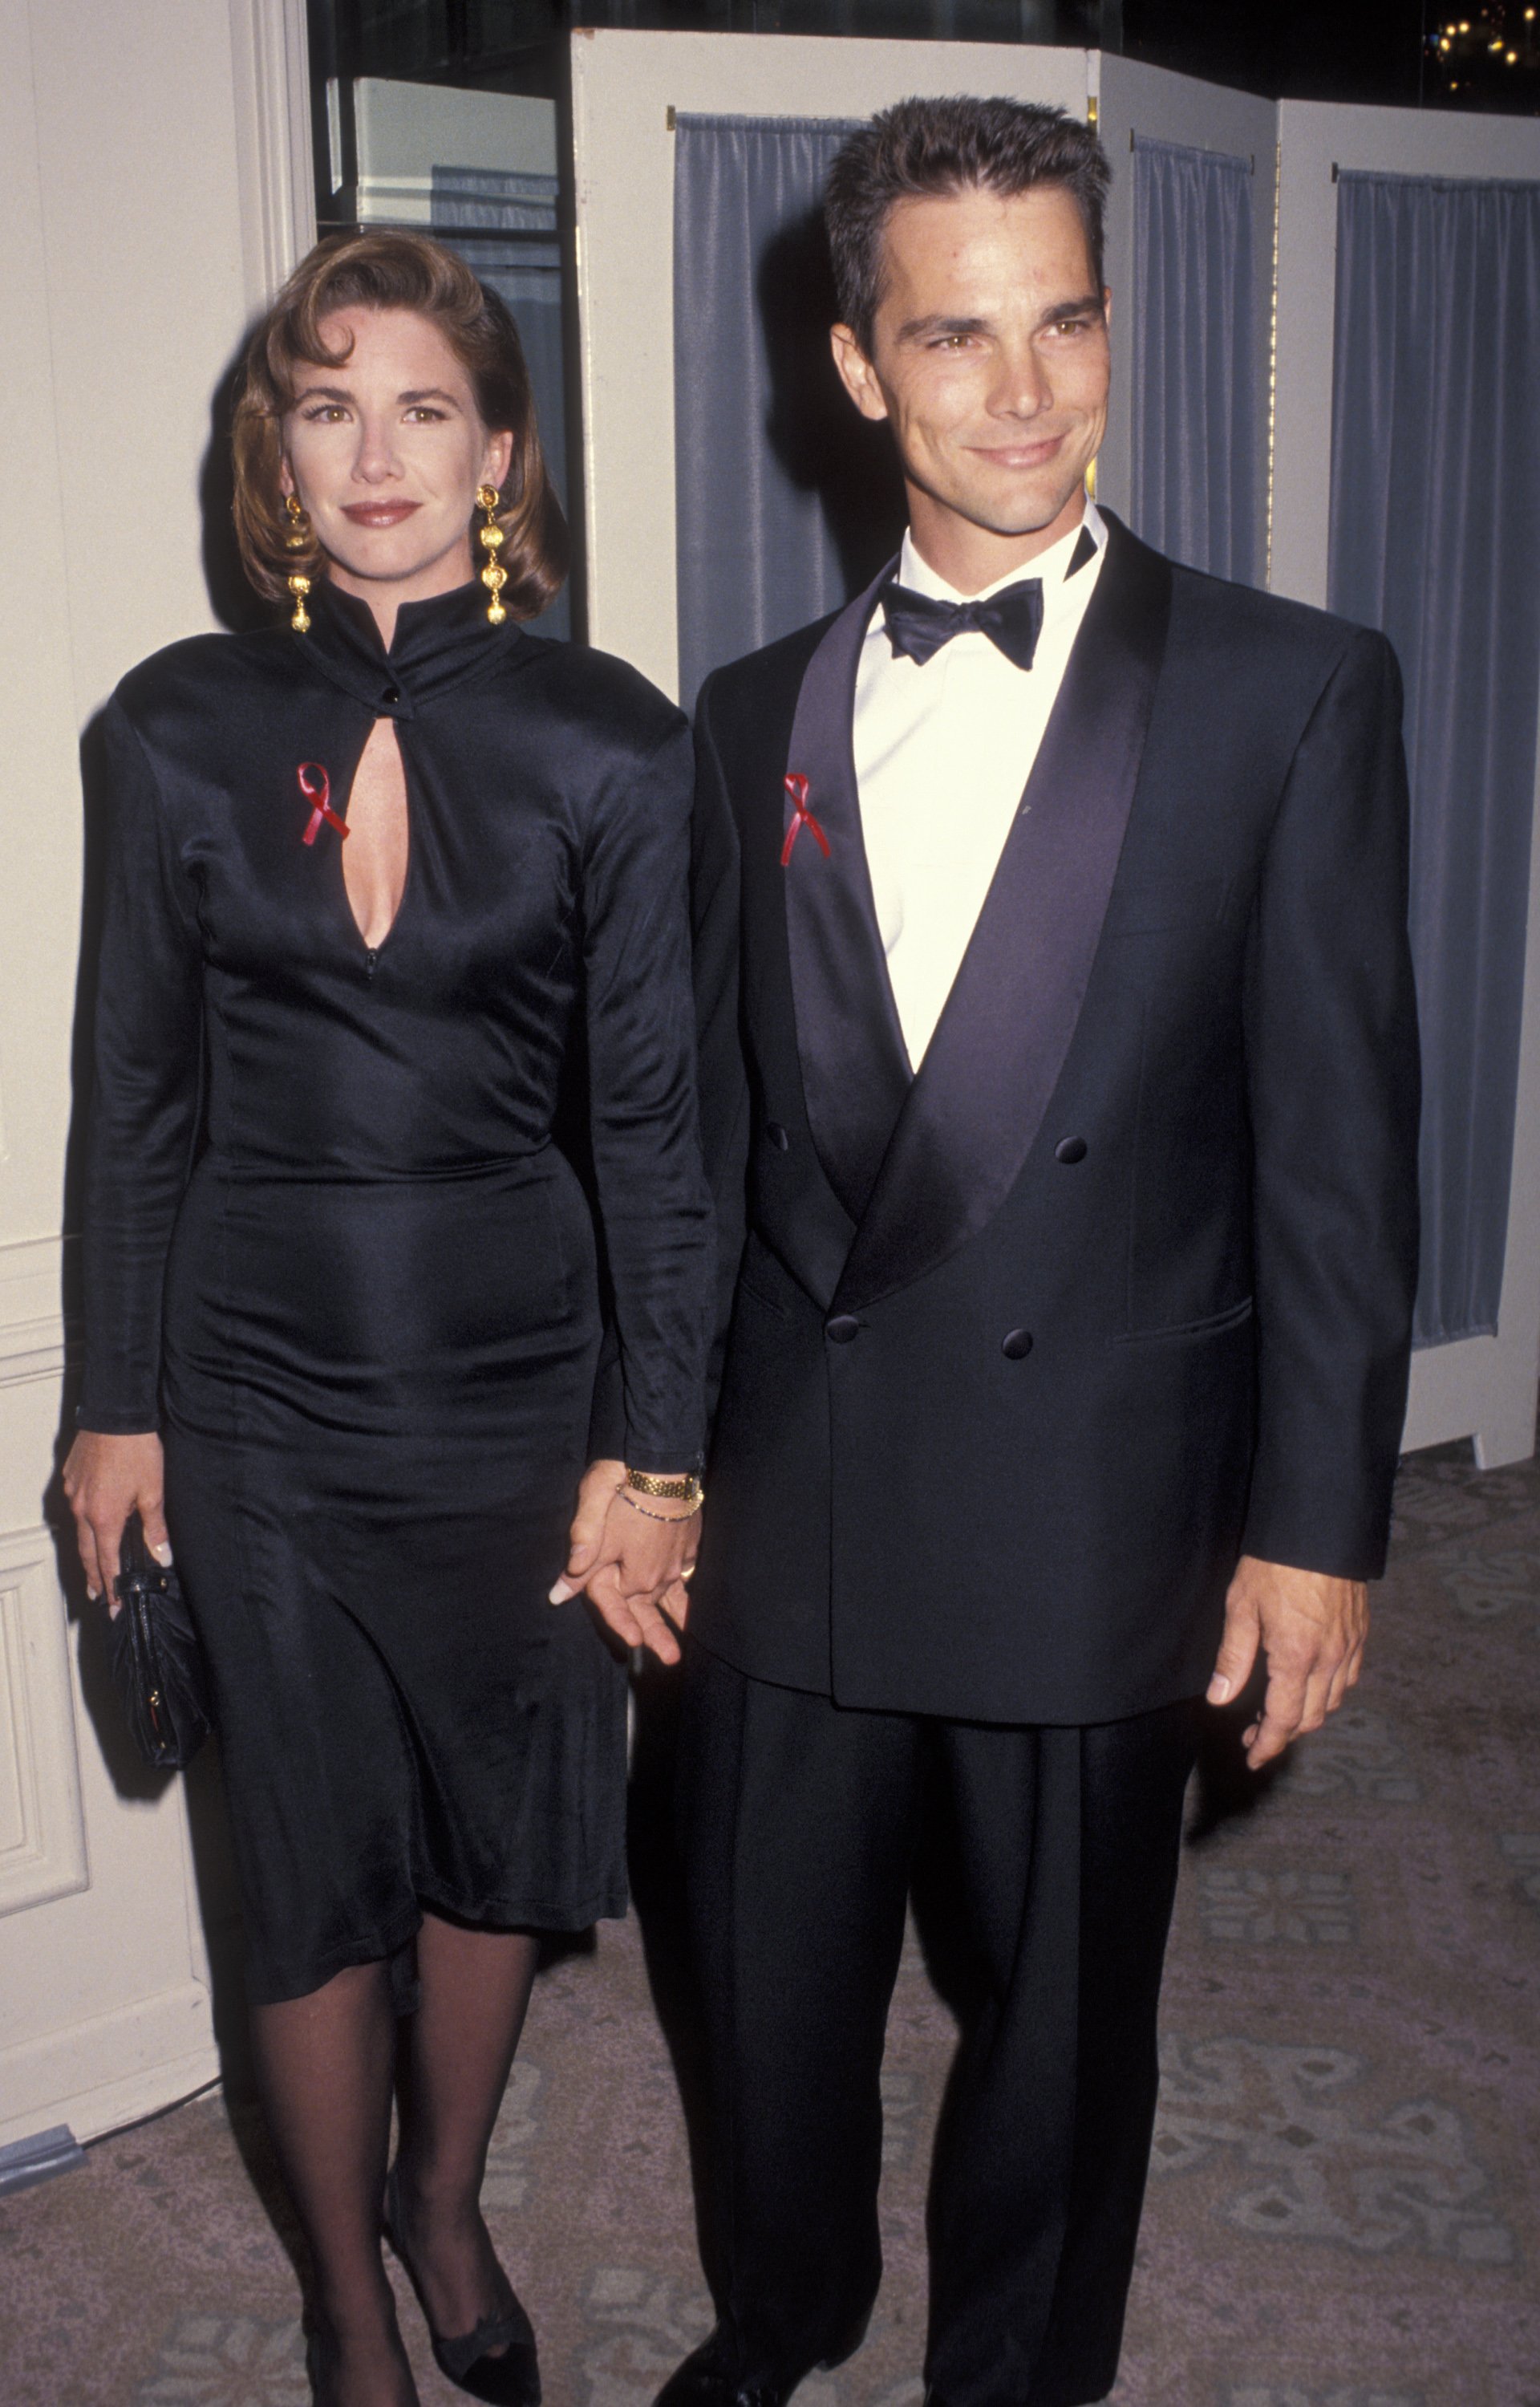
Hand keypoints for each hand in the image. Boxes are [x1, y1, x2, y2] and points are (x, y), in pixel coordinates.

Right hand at [62, 1429, 169, 1612]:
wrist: (115, 1415)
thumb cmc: (137, 1450)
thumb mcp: (153, 1491)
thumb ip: (155, 1528)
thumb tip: (161, 1558)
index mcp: (104, 1518)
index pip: (107, 1562)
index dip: (111, 1586)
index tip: (113, 1605)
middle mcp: (82, 1510)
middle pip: (87, 1552)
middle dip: (94, 1577)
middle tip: (98, 1597)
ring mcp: (73, 1494)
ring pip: (79, 1531)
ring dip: (88, 1553)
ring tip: (93, 1570)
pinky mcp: (70, 1479)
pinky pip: (76, 1509)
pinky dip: (84, 1524)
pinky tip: (91, 1526)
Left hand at [548, 1460, 699, 1666]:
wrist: (663, 1465)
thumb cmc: (623, 1488)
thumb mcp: (591, 1517)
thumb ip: (579, 1555)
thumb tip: (558, 1595)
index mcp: (633, 1574)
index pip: (621, 1605)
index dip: (620, 1623)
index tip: (631, 1645)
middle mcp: (658, 1573)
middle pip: (653, 1607)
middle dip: (658, 1634)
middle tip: (671, 1659)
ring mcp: (677, 1559)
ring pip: (676, 1592)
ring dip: (680, 1615)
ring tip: (689, 1634)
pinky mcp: (689, 1542)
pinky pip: (687, 1570)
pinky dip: (687, 1582)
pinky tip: (688, 1585)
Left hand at [1208, 1553, 1367, 1769]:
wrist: (1319, 1529)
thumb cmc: (1275, 1563)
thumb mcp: (1241, 1606)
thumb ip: (1233, 1657)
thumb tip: (1220, 1698)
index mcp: (1295, 1657)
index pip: (1283, 1720)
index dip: (1267, 1745)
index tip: (1253, 1757)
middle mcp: (1328, 1660)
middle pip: (1310, 1718)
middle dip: (1282, 1735)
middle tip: (1255, 1734)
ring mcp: (1349, 1648)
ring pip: (1333, 1702)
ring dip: (1306, 1716)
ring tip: (1279, 1711)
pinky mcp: (1360, 1635)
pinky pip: (1349, 1679)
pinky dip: (1329, 1693)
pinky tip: (1310, 1685)